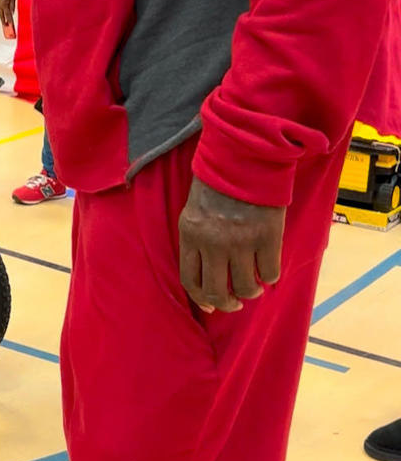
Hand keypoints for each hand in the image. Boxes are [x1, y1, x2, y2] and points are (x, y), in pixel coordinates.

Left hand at [178, 176, 285, 313]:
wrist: (245, 156)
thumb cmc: (219, 181)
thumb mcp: (195, 209)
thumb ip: (197, 240)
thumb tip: (208, 275)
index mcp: (191, 234)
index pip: (190, 280)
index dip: (201, 299)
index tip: (211, 305)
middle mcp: (213, 243)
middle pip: (216, 291)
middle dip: (227, 303)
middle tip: (235, 303)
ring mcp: (241, 241)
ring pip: (245, 287)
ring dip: (250, 292)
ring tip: (253, 287)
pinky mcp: (267, 237)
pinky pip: (269, 273)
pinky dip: (270, 277)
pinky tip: (268, 271)